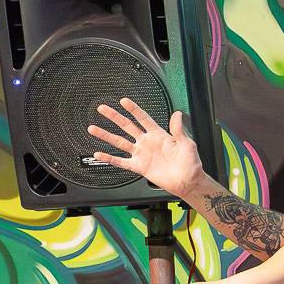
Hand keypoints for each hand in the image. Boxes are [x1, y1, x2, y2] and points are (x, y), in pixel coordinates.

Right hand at [88, 98, 206, 195]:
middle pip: (127, 126)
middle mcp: (147, 143)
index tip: (123, 101)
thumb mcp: (186, 144)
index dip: (134, 109)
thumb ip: (179, 130)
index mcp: (159, 135)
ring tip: (93, 128)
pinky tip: (99, 153)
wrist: (187, 182)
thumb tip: (178, 114)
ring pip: (120, 142)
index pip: (143, 118)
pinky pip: (121, 161)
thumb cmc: (190, 163)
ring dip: (106, 135)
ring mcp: (142, 154)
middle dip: (114, 117)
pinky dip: (110, 158)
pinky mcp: (139, 166)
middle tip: (102, 109)